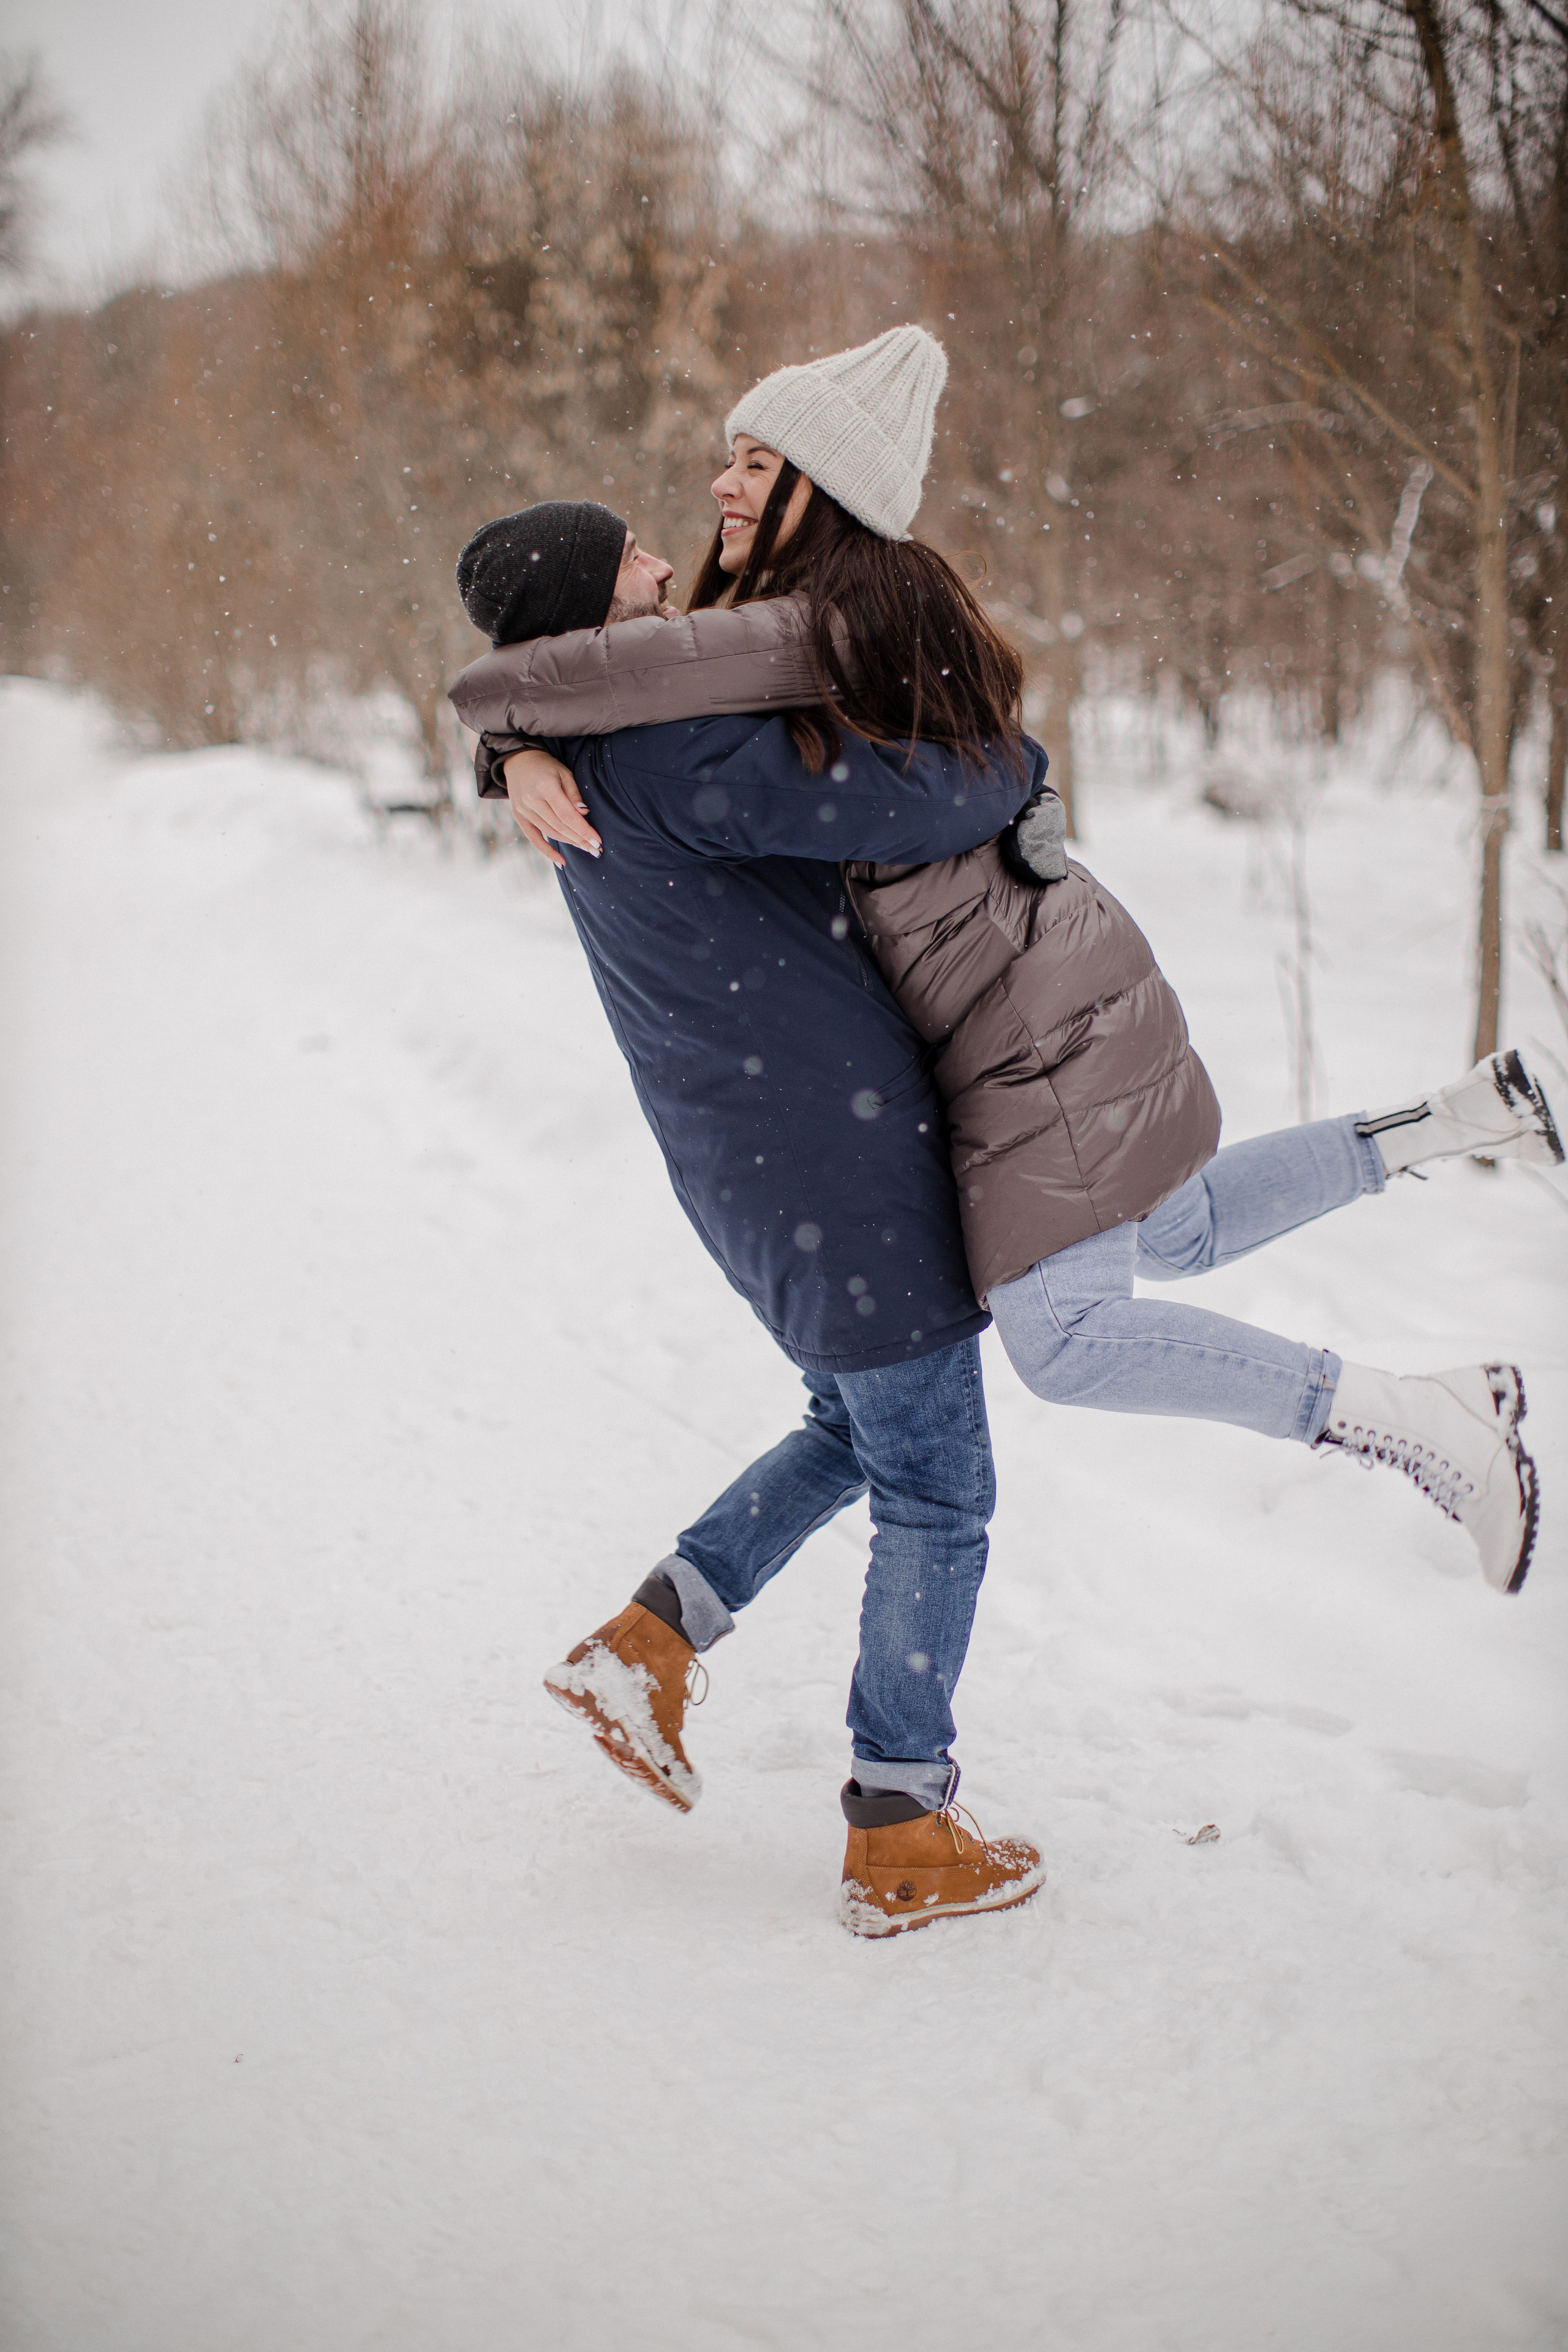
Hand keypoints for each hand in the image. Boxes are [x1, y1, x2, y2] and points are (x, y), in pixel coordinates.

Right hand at [503, 747, 601, 866]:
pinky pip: (534, 839)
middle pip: (560, 827)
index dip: (583, 830)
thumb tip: (584, 813)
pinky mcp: (519, 817)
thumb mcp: (564, 773)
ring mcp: (523, 810)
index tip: (597, 841)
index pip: (568, 815)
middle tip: (596, 850)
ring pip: (550, 833)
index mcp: (546, 787)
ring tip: (586, 849)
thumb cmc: (546, 767)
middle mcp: (532, 800)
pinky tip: (561, 862)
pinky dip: (547, 852)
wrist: (518, 761)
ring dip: (570, 843)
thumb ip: (573, 793)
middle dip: (580, 840)